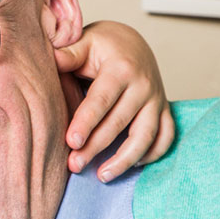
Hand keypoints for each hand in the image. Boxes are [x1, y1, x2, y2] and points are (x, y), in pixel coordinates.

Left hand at [55, 20, 173, 181]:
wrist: (132, 42)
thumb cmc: (101, 46)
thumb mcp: (84, 41)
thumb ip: (69, 53)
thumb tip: (53, 57)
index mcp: (121, 69)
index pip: (102, 100)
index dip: (86, 122)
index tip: (71, 142)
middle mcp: (143, 85)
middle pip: (120, 123)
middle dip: (96, 147)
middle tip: (74, 166)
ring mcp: (157, 99)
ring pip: (146, 135)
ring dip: (125, 159)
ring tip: (102, 176)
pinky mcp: (164, 109)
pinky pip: (165, 136)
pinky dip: (153, 153)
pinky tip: (132, 165)